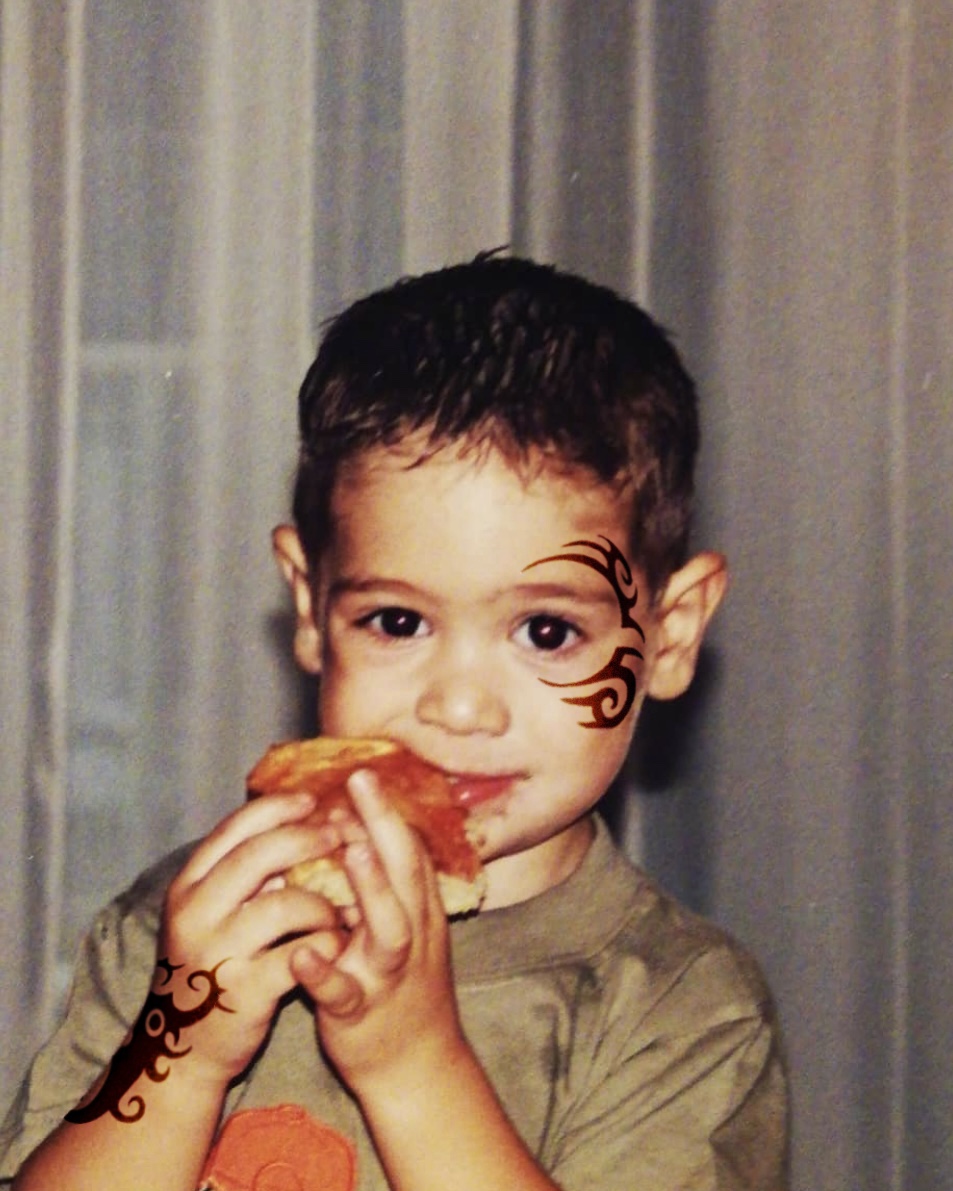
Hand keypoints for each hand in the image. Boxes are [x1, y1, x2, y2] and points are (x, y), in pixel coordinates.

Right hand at [156, 792, 347, 1087]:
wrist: (181, 1047)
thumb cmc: (209, 965)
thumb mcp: (210, 912)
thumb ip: (243, 873)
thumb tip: (296, 826)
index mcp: (187, 886)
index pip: (234, 829)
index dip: (277, 808)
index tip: (312, 800)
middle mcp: (195, 914)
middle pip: (259, 856)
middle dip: (306, 839)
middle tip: (339, 835)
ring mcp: (218, 953)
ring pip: (286, 904)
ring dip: (323, 902)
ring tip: (340, 909)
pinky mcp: (244, 991)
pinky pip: (301, 952)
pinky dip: (327, 943)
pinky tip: (337, 943)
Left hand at [290, 771, 466, 1095]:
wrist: (416, 1065)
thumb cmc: (401, 983)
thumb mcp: (405, 925)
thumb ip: (386, 881)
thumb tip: (355, 825)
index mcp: (417, 908)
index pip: (408, 848)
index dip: (388, 811)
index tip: (364, 773)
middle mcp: (411, 933)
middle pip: (406, 872)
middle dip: (384, 825)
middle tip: (360, 783)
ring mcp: (388, 973)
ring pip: (388, 928)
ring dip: (371, 888)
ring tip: (350, 853)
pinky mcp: (362, 1013)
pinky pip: (345, 993)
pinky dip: (325, 974)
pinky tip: (300, 955)